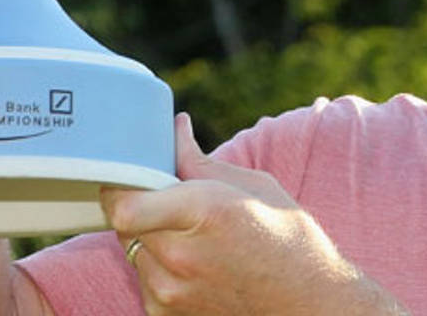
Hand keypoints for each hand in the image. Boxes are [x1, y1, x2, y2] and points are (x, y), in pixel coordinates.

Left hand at [105, 115, 406, 315]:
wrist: (306, 302)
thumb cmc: (287, 238)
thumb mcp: (252, 186)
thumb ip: (199, 161)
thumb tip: (175, 128)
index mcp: (204, 211)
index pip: (126, 203)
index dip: (119, 185)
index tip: (129, 175)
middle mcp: (180, 255)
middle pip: (125, 221)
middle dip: (140, 204)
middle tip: (168, 200)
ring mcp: (170, 290)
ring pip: (132, 248)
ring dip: (149, 235)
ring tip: (192, 236)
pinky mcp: (165, 313)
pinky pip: (144, 276)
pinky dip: (158, 265)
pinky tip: (195, 263)